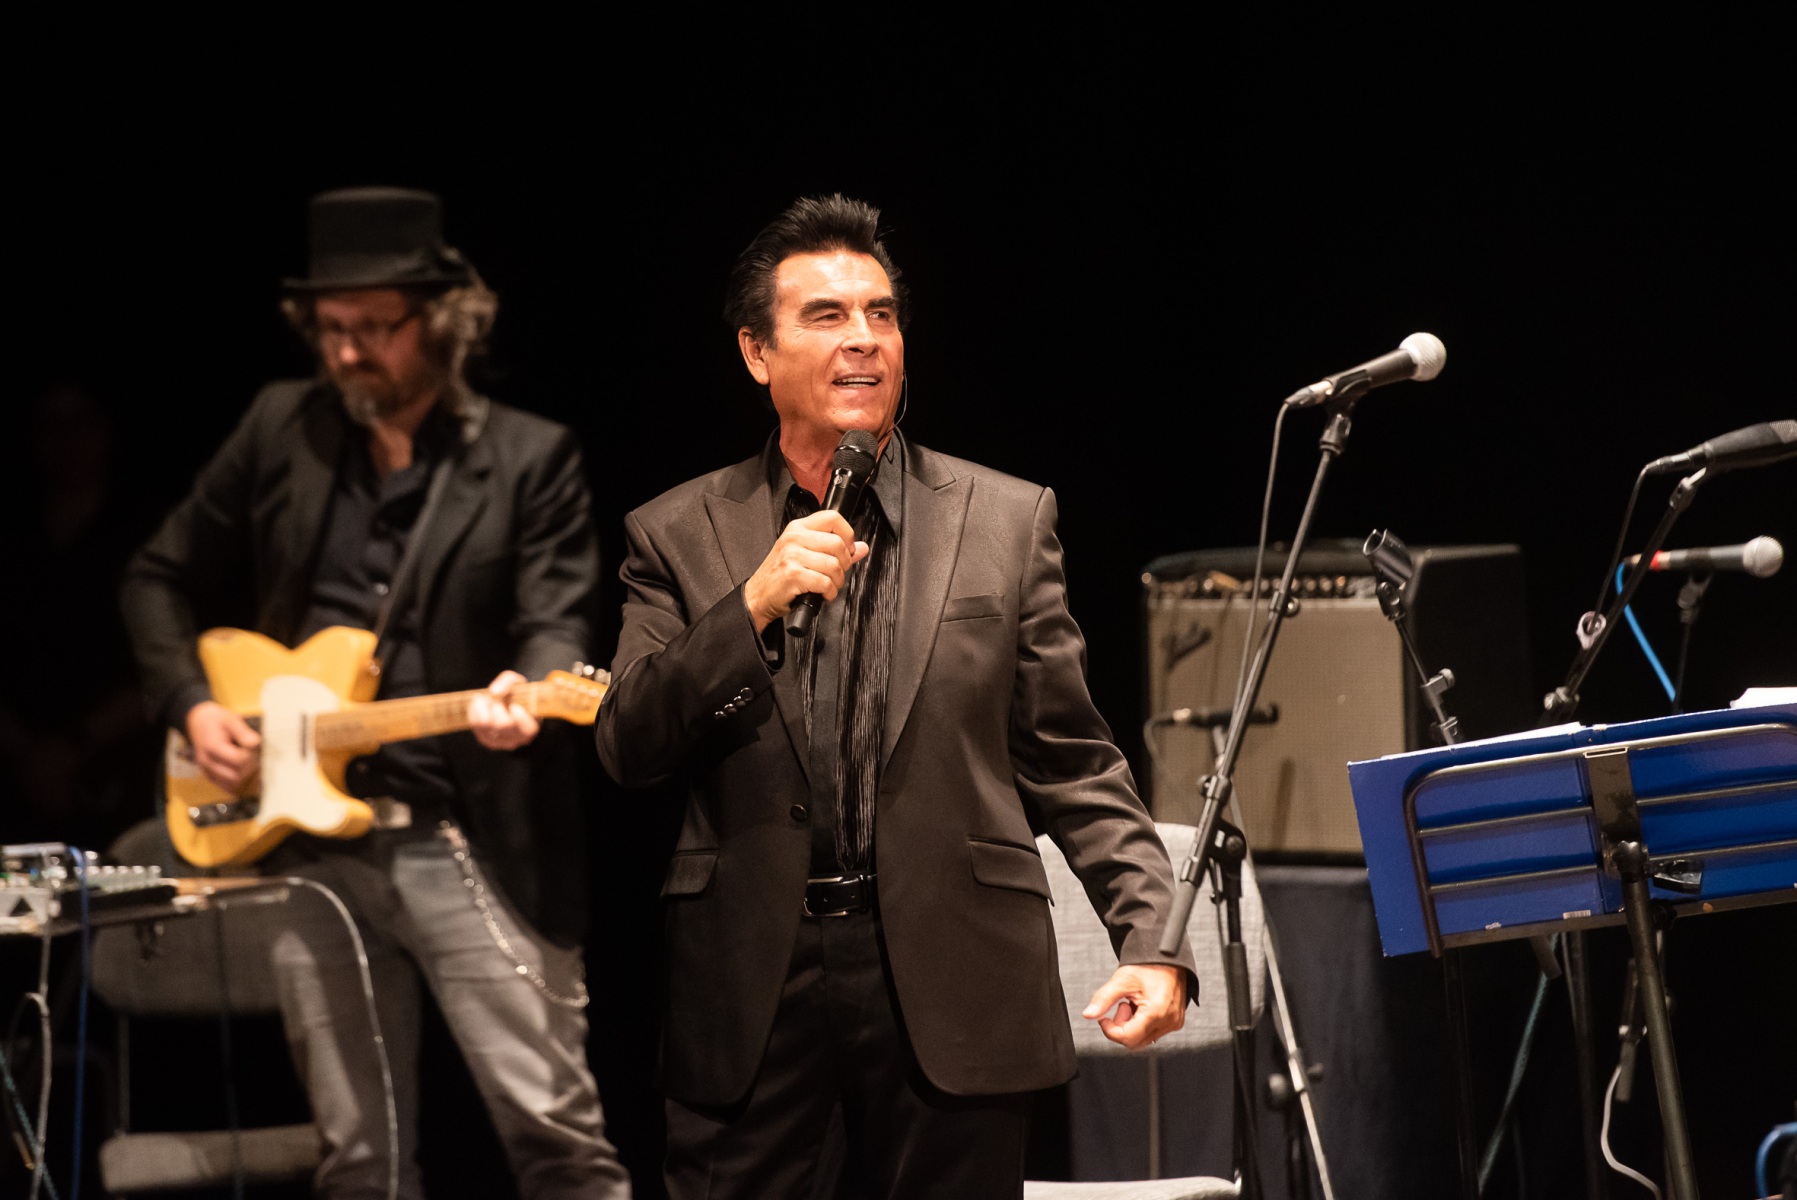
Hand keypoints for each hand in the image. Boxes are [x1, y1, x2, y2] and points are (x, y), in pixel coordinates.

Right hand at [185, 700, 260, 792]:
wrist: (197, 721)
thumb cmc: (215, 720)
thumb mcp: (230, 719)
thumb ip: (243, 732)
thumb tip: (255, 743)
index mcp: (213, 747)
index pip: (238, 760)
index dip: (250, 754)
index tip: (250, 745)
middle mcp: (207, 762)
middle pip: (235, 776)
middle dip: (248, 767)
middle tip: (251, 754)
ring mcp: (206, 770)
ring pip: (231, 784)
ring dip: (243, 775)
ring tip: (245, 760)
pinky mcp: (208, 774)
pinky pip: (224, 786)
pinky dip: (235, 782)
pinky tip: (240, 770)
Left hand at [469, 670, 540, 750]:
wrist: (506, 704)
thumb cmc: (516, 696)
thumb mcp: (518, 683)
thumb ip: (509, 682)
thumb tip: (494, 692)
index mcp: (531, 728)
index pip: (527, 728)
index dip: (519, 715)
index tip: (514, 705)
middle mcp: (517, 739)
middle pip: (503, 725)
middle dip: (497, 706)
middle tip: (496, 699)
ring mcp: (501, 742)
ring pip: (485, 725)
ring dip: (482, 707)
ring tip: (486, 699)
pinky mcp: (486, 740)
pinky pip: (475, 725)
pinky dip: (474, 710)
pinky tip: (479, 704)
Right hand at [742, 510, 869, 631]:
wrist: (758, 596)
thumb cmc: (780, 576)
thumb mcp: (804, 555)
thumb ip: (834, 550)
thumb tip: (861, 547)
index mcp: (798, 528)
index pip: (832, 518)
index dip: (847, 534)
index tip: (848, 549)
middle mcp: (794, 538)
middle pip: (838, 543)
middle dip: (844, 564)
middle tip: (837, 573)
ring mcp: (792, 555)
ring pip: (834, 565)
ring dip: (837, 582)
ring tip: (828, 586)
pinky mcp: (793, 574)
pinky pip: (825, 582)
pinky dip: (829, 592)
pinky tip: (822, 593)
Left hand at [1082, 963, 1187, 1049]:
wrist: (1168, 958)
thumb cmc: (1148, 966)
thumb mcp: (1121, 980)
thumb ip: (1103, 999)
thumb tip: (1089, 1014)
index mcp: (1156, 1012)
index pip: (1127, 1038)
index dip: (1110, 1030)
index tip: (1104, 1018)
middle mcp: (1168, 1021)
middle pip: (1135, 1042)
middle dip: (1121, 1027)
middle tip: (1122, 1006)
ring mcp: (1174, 1023)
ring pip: (1143, 1039)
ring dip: (1132, 1025)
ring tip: (1132, 1004)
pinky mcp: (1175, 1022)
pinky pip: (1153, 1032)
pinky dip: (1142, 1023)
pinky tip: (1141, 1006)